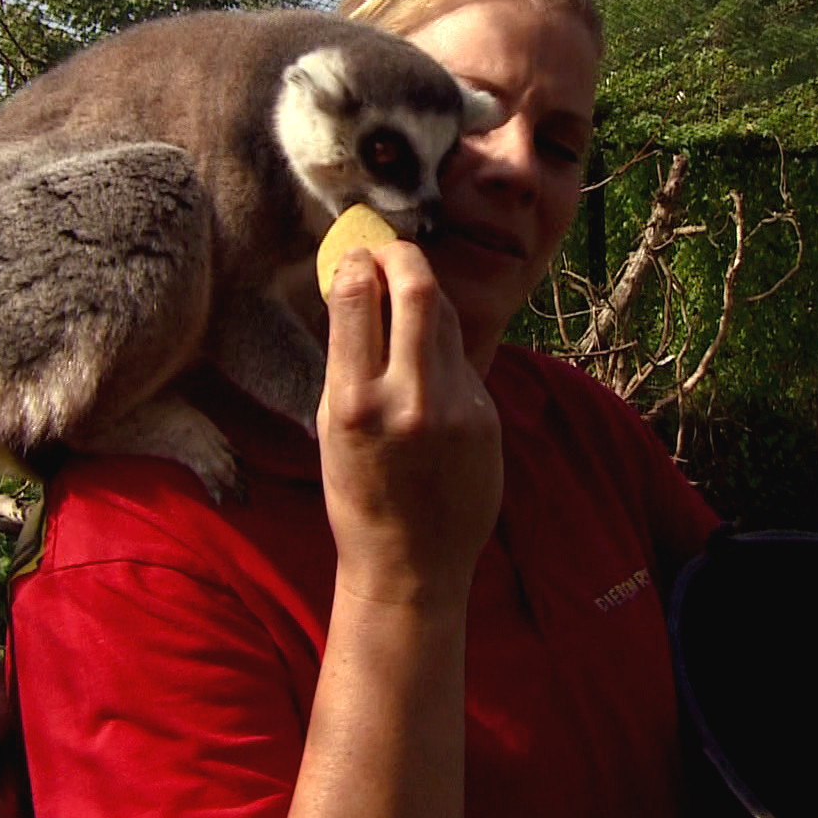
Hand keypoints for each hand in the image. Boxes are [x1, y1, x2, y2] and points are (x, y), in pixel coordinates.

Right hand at [315, 242, 502, 607]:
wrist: (411, 561)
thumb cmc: (358, 493)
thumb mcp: (330, 425)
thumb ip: (346, 359)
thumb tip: (355, 288)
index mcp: (353, 402)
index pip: (356, 295)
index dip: (356, 261)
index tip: (355, 258)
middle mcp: (408, 398)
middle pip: (419, 287)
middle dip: (403, 256)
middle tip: (392, 255)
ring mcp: (456, 406)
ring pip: (447, 316)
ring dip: (426, 297)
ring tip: (408, 303)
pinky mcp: (486, 415)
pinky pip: (463, 359)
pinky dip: (443, 350)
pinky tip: (430, 374)